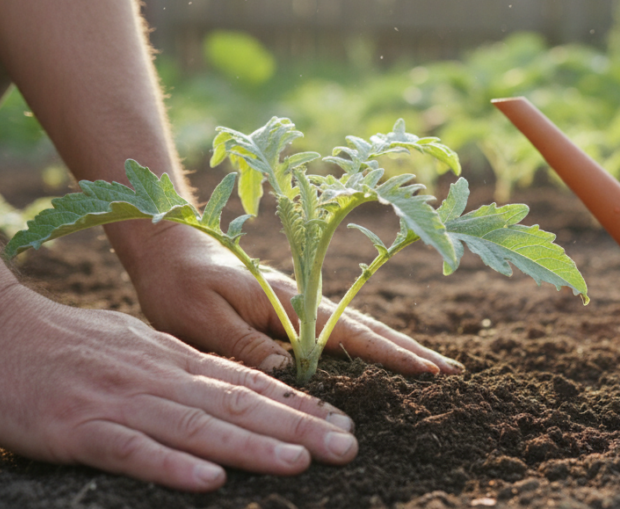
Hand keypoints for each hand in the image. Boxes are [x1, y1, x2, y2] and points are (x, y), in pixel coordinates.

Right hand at [0, 284, 357, 491]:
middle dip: (298, 427)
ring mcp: (121, 403)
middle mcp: (159, 377)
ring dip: (253, 446)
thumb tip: (228, 380)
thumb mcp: (137, 344)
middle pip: (238, 404)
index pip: (248, 382)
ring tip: (302, 460)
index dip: (298, 404)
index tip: (342, 421)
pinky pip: (132, 451)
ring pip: (198, 426)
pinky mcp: (79, 430)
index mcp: (173, 359)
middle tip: (348, 446)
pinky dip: (172, 467)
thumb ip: (182, 364)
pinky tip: (210, 483)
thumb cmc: (67, 342)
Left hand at [119, 224, 463, 375]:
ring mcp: (299, 303)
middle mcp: (303, 301)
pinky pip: (338, 329)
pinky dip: (368, 341)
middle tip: (451, 371)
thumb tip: (292, 373)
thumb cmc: (179, 283)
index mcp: (288, 303)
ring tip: (429, 364)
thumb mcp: (201, 319)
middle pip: (367, 329)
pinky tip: (378, 352)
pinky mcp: (289, 308)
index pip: (349, 334)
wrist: (168, 247)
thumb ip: (245, 346)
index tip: (427, 369)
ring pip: (357, 328)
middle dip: (409, 350)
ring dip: (395, 345)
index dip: (390, 354)